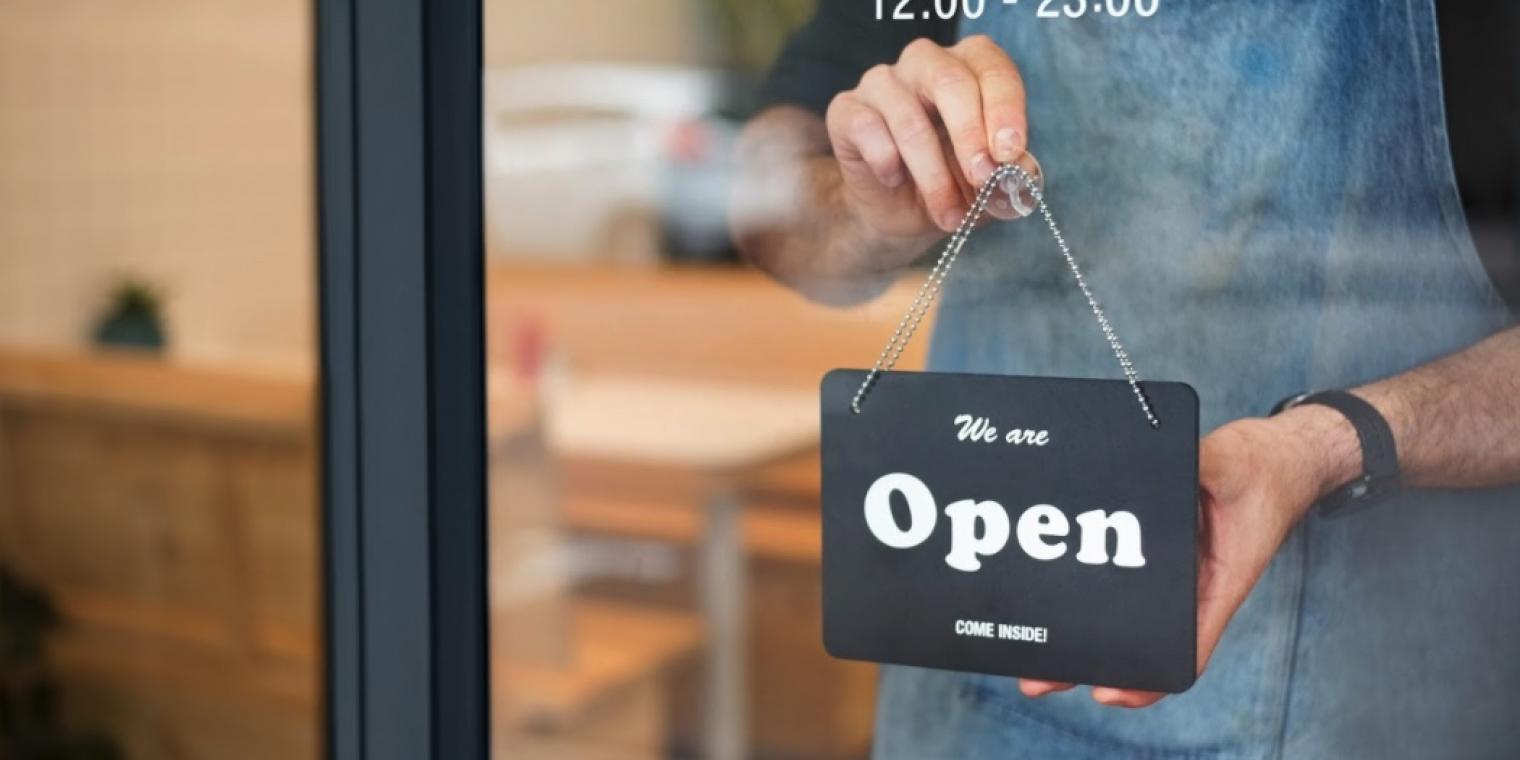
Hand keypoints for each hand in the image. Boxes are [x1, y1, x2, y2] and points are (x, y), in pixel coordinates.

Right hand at [825, 35, 1029, 259]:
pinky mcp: (847, 108)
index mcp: (970, 65)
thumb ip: (1008, 171)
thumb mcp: (991, 183)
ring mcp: (881, 81)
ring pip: (910, 120)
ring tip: (949, 214)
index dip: (1005, 110)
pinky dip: (887, 164)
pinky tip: (895, 180)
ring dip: (934, 176)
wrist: (899, 213)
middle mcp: (925, 62)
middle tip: (982, 179)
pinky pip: (868, 130)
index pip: (993, 70)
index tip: (1009, 152)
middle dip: (970, 137)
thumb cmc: (952, 183)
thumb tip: (1016, 168)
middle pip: (950, 83)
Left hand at [1019, 407, 1360, 706]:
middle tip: (1039, 680)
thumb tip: (1164, 460)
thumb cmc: (1262, 470)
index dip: (1146, 680)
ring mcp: (1169, 572)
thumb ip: (1201, 465)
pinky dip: (1084, 590)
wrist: (1273, 457)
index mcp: (1217, 584)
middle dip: (1090, 661)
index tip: (1108, 691)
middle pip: (1136, 638)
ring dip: (1079, 631)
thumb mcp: (1232, 464)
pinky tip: (1047, 595)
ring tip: (1032, 653)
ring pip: (1120, 612)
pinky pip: (1117, 578)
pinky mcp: (1153, 548)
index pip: (1182, 650)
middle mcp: (1189, 587)